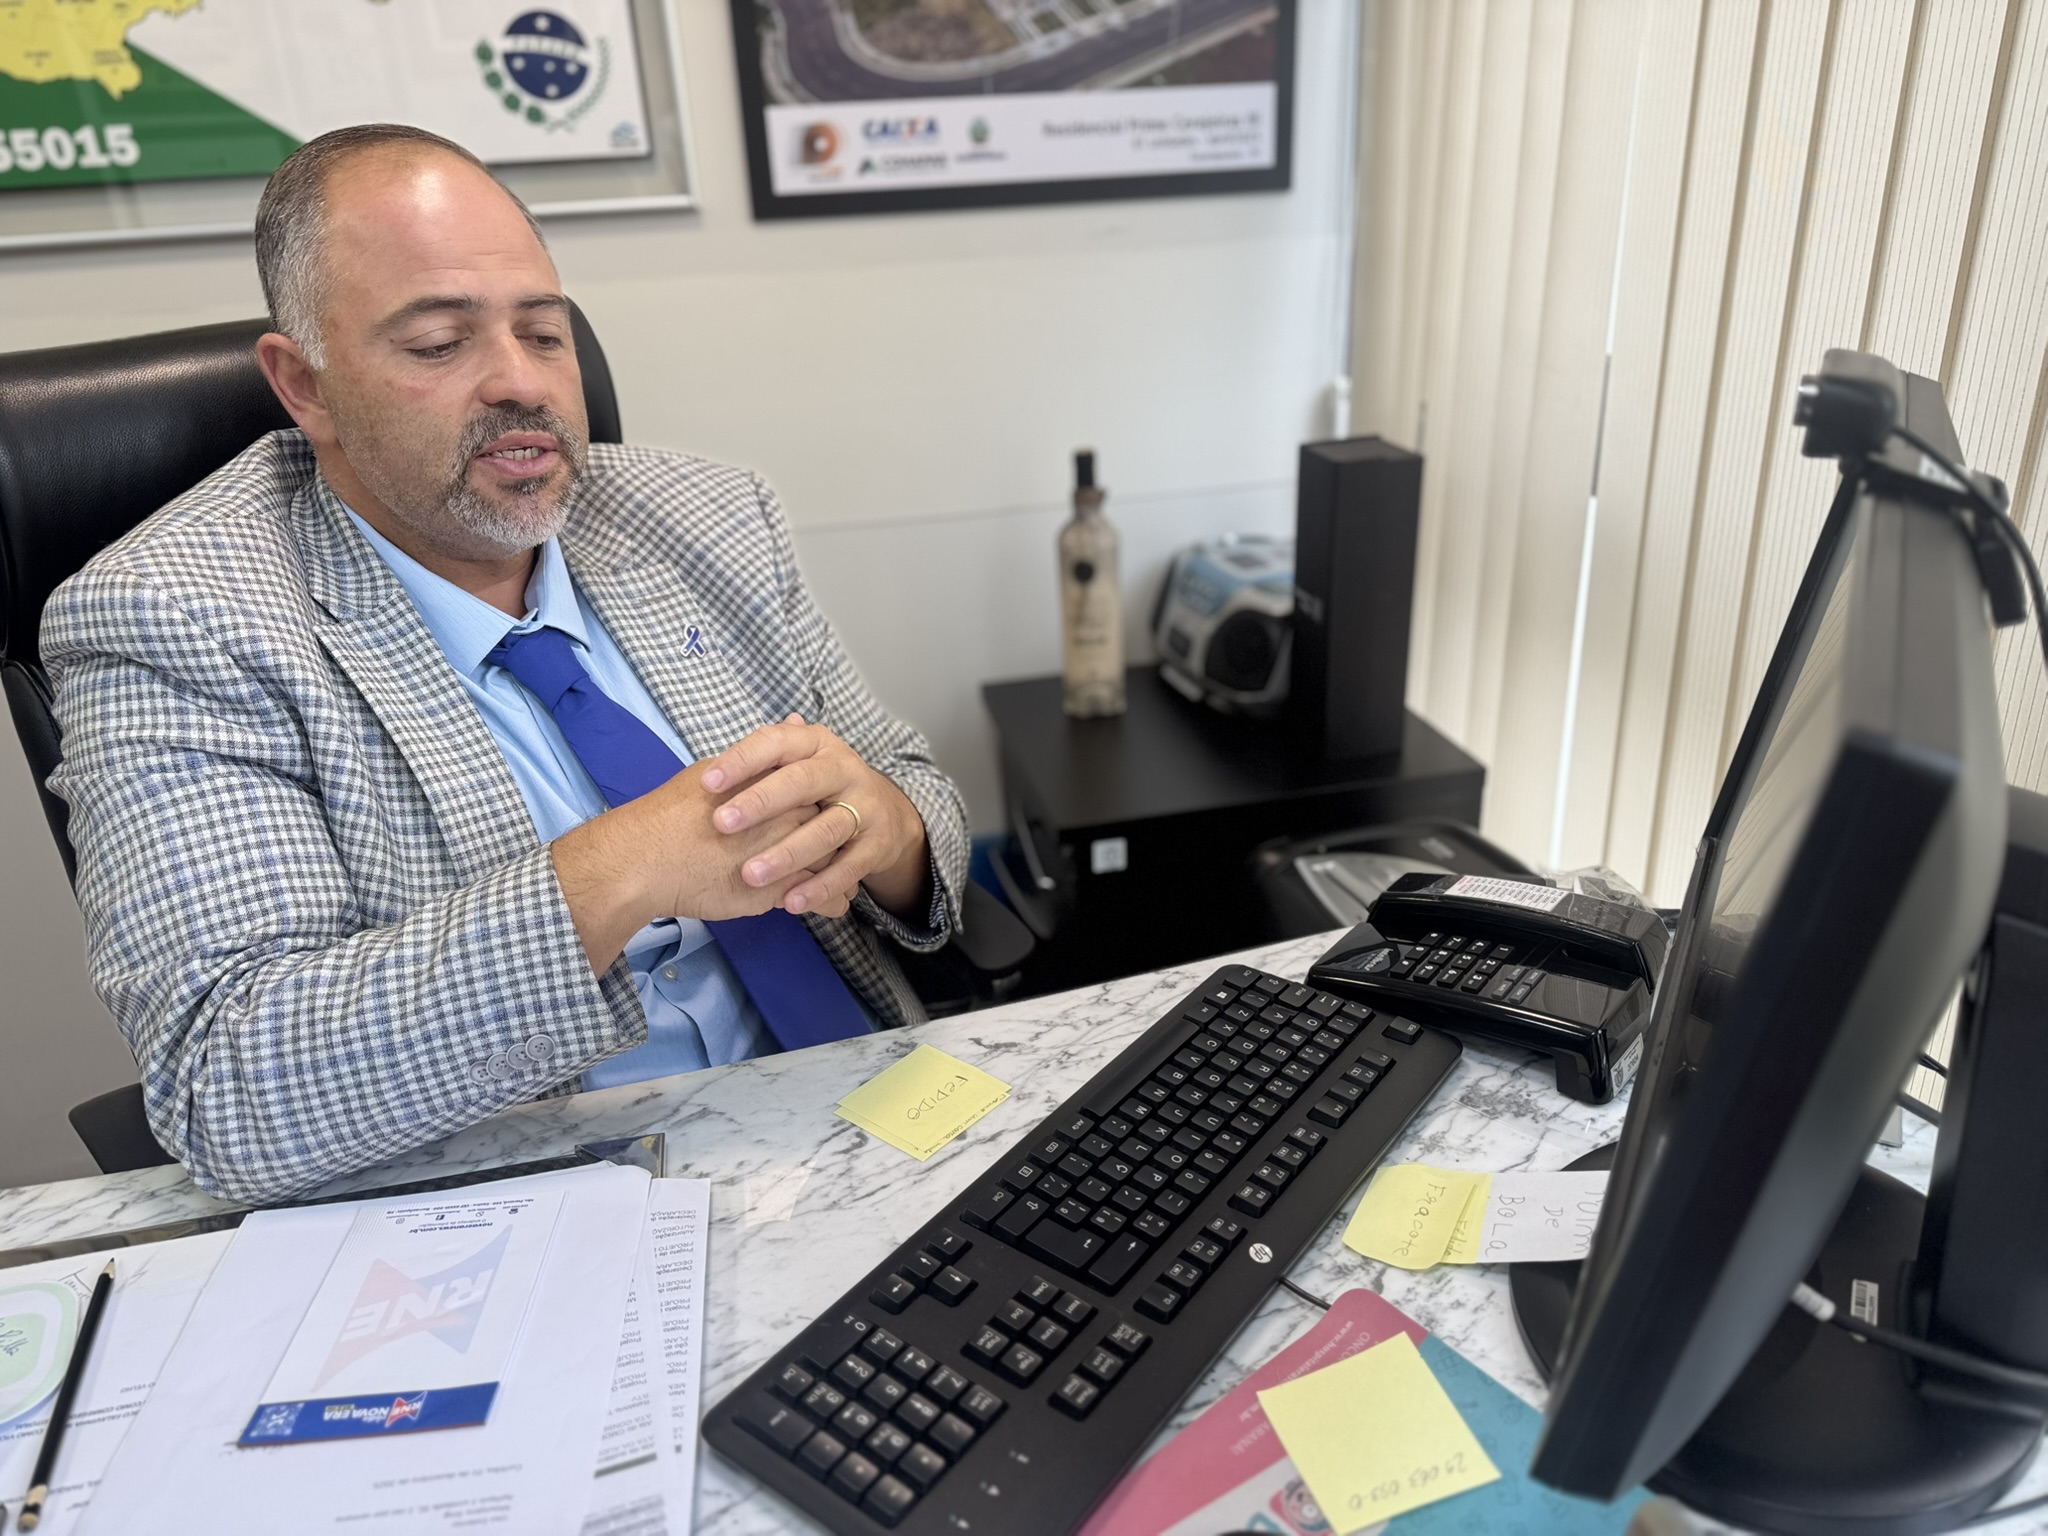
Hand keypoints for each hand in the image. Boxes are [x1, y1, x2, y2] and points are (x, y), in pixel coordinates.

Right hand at [550, 758, 820, 970]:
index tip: (826, 812)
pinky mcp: (777, 892)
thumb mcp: (719, 770)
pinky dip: (829, 902)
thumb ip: (761, 754)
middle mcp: (788, 816)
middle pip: (833, 825)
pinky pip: (820, 898)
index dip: (826, 802)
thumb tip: (793, 721)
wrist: (646, 858)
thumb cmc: (675, 813)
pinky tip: (832, 904)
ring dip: (842, 874)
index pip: (820, 789)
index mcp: (777, 784)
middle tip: (844, 848)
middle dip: (840, 838)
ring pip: (833, 863)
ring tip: (844, 882)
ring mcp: (786, 855)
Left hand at [700, 715, 930, 919]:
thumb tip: (713, 760)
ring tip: (750, 875)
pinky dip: (820, 886)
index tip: (707, 782)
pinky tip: (790, 902)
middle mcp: (844, 769)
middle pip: (802, 782)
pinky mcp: (877, 844)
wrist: (886, 813)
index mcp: (817, 744)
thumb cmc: (821, 787)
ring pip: (825, 829)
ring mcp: (865, 807)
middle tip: (722, 823)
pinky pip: (849, 867)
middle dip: (760, 802)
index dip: (741, 760)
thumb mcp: (797, 763)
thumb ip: (760, 762)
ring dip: (787, 853)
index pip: (777, 742)